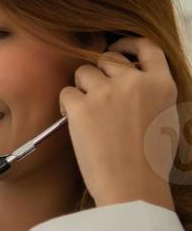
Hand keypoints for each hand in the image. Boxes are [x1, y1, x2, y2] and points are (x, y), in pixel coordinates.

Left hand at [60, 35, 180, 208]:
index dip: (128, 42)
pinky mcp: (81, 107)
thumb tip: (135, 80)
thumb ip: (153, 94)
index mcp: (162, 85)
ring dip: (81, 89)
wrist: (132, 187)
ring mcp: (107, 92)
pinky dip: (66, 107)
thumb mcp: (165, 119)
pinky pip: (65, 93)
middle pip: (107, 58)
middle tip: (96, 96)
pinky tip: (75, 124)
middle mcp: (135, 82)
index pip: (146, 47)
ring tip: (88, 115)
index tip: (118, 46)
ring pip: (83, 72)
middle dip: (98, 73)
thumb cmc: (149, 162)